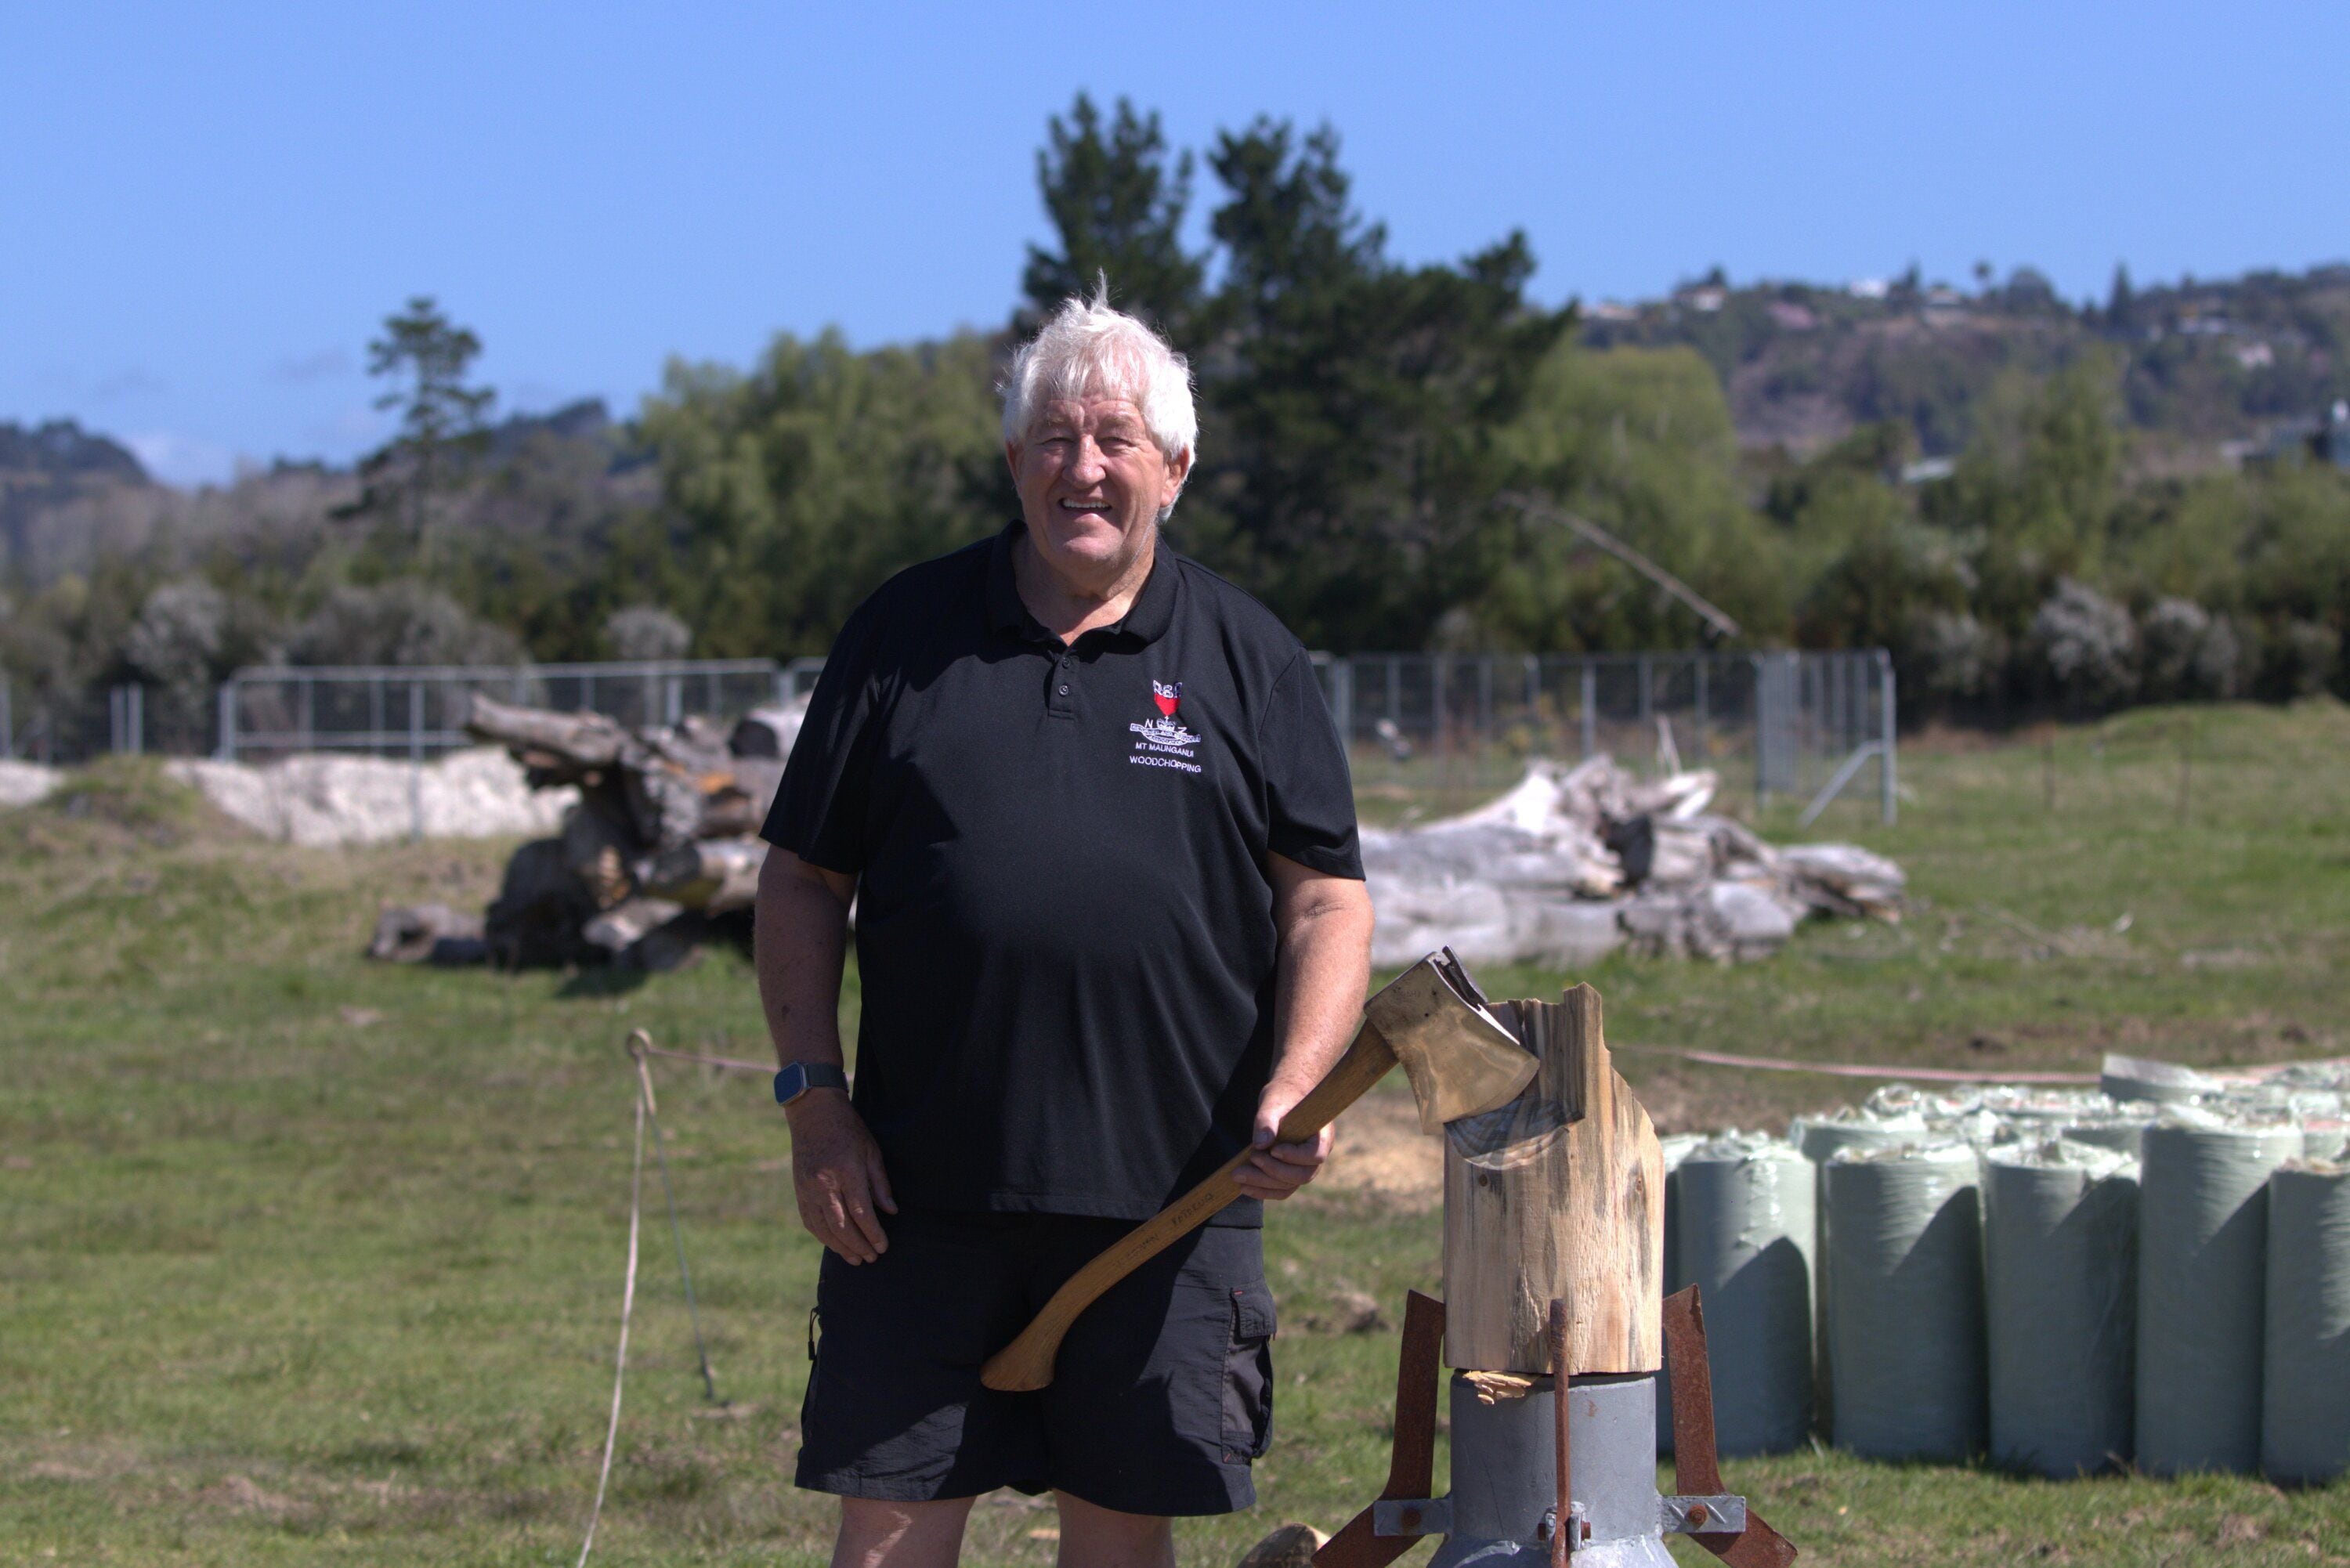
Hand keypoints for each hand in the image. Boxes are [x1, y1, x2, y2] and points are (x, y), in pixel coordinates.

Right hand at [786, 1090, 896, 1262]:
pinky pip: (810, 1221)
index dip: (873, 1233)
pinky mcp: (799, 1191)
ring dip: (841, 1247)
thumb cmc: (848, 1130)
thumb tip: (891, 1212)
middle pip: (842, 1226)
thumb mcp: (871, 1150)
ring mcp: (807, 1189)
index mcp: (846, 1171)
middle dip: (858, 1246)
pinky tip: (835, 1244)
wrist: (812, 1114)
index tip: (883, 1246)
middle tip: (872, 1258)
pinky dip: (823, 1237)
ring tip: (856, 1259)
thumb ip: (880, 1183)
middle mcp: (824, 1184)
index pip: (861, 1212)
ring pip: (824, 1228)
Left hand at [1233, 1084, 1335, 1200]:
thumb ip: (1267, 1121)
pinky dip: (1263, 1190)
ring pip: (1289, 1185)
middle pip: (1301, 1175)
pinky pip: (1281, 1189)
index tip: (1273, 1149)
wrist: (1286, 1097)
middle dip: (1272, 1172)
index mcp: (1322, 1135)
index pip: (1315, 1155)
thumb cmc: (1284, 1095)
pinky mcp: (1291, 1172)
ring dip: (1263, 1184)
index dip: (1294, 1156)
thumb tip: (1260, 1145)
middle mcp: (1317, 1155)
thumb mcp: (1274, 1102)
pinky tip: (1244, 1186)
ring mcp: (1305, 1166)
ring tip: (1237, 1176)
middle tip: (1248, 1162)